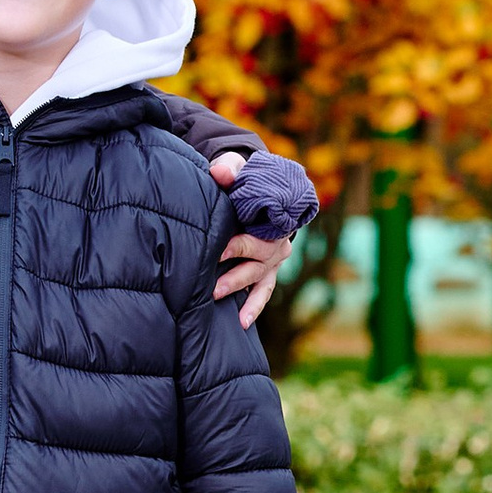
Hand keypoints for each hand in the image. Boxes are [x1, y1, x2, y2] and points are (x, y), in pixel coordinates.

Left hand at [208, 148, 285, 332]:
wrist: (261, 191)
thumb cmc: (245, 181)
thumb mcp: (239, 169)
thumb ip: (228, 168)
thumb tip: (220, 173)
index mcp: (271, 218)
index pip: (255, 234)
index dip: (237, 245)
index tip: (217, 252)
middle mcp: (276, 241)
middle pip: (259, 261)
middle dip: (237, 275)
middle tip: (215, 288)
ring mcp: (274, 259)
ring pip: (264, 282)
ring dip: (250, 300)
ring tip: (240, 320)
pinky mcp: (268, 271)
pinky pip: (264, 291)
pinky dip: (254, 307)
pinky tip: (242, 324)